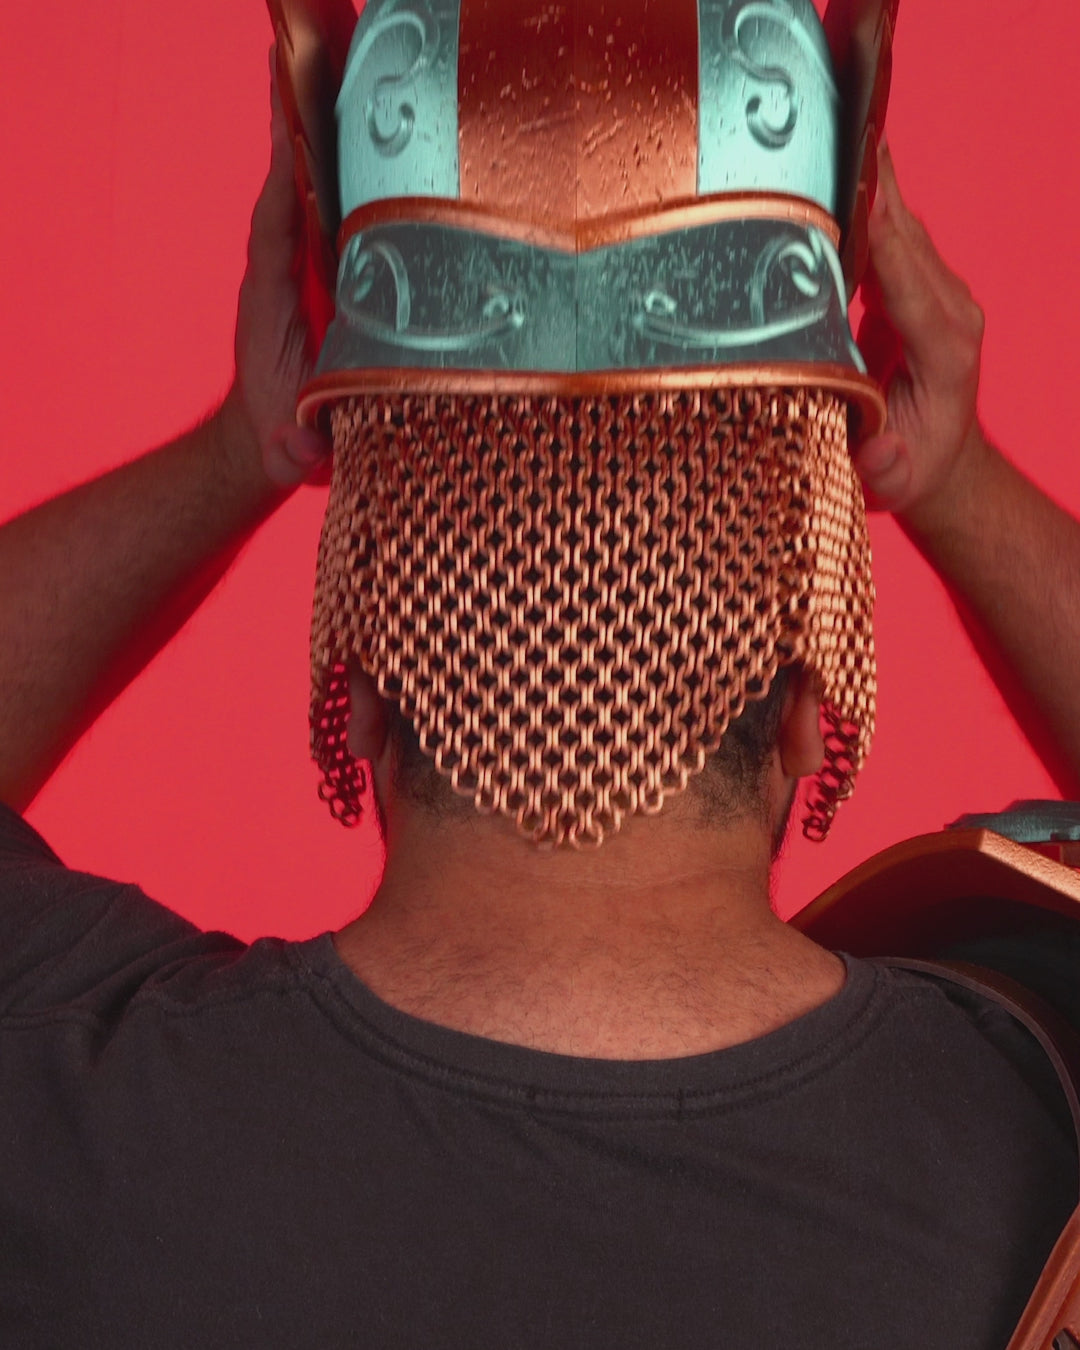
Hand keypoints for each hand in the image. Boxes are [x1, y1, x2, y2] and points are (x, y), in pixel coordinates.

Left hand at [230, 46, 332, 490]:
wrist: (270, 440)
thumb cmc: (287, 440)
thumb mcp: (293, 452)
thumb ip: (295, 449)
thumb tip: (300, 447)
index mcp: (272, 309)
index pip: (275, 238)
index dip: (286, 191)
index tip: (295, 140)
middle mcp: (282, 276)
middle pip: (288, 191)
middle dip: (292, 130)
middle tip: (301, 59)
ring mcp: (302, 270)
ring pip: (306, 190)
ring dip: (312, 131)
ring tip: (325, 64)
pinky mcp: (324, 274)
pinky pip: (327, 209)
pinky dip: (332, 163)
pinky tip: (350, 121)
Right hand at [853, 142, 988, 533]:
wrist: (938, 462)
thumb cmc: (908, 467)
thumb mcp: (894, 482)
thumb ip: (885, 465)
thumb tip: (877, 452)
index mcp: (946, 353)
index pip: (911, 284)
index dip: (885, 241)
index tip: (860, 198)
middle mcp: (951, 313)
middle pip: (909, 239)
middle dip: (877, 192)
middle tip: (841, 138)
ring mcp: (939, 295)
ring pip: (902, 228)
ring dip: (871, 184)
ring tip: (837, 132)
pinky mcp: (919, 287)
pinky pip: (893, 236)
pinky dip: (867, 201)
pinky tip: (842, 163)